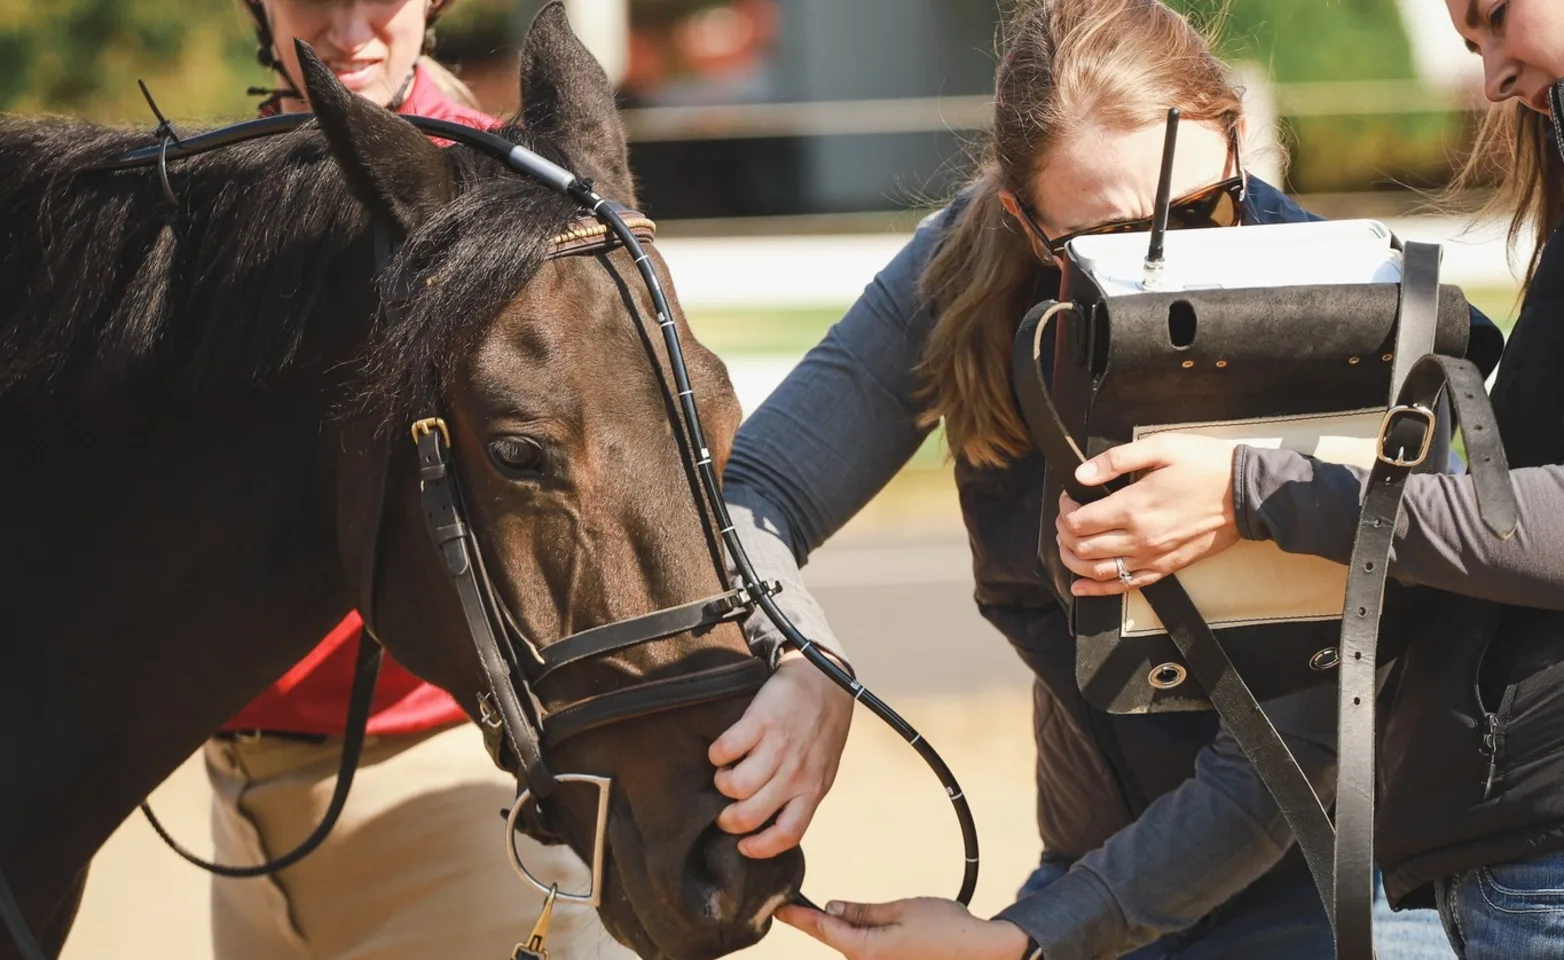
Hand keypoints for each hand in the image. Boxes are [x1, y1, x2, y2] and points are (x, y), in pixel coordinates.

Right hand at [710, 651, 851, 857]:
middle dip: (729, 819)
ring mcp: (778, 748)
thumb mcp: (822, 767)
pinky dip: (717, 754)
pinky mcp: (760, 722)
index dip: (761, 848)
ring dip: (722, 783)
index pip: (788, 834)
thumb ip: (802, 792)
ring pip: (735, 786)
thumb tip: (771, 819)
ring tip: (725, 773)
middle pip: (750, 815)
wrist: (826, 680)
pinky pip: (725, 750)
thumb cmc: (823, 727)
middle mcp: (796, 773)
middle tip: (726, 809)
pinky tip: (723, 749)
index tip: (743, 846)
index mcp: (813, 788)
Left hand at [776, 898, 1030, 959]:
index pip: (823, 930)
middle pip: (838, 940)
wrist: (983, 952)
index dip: (799, 917)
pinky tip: (875, 927)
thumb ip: (863, 911)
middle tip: (809, 902)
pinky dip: (866, 939)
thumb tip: (832, 907)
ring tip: (858, 914)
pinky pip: (870, 954)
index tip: (779, 909)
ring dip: (849, 931)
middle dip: (826, 922)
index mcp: (867, 951)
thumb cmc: (946, 928)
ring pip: (854, 948)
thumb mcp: (901, 910)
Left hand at [1056, 434, 1242, 596]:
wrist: (1248, 494)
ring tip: (1068, 547)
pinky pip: (1125, 586)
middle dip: (1065, 535)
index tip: (1069, 499)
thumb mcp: (1162, 447)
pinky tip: (1082, 586)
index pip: (1079, 521)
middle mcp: (1140, 538)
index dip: (1065, 511)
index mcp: (1134, 507)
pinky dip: (1098, 589)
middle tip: (1067, 519)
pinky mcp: (1166, 568)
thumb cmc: (1207, 467)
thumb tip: (1081, 474)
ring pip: (1098, 572)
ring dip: (1074, 562)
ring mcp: (1153, 557)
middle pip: (1083, 548)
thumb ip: (1117, 460)